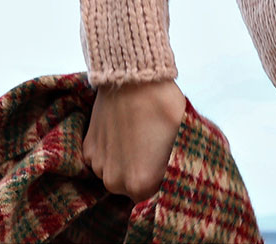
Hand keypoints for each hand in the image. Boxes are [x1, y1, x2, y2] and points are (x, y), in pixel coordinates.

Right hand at [82, 77, 185, 202]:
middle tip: (155, 151)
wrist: (132, 75)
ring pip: (117, 175)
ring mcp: (99, 166)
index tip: (168, 170)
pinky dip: (112, 153)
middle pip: (134, 189)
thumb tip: (187, 183)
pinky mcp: (87, 150)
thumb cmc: (163, 105)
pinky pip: (103, 161)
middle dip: (145, 175)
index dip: (163, 185)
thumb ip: (182, 168)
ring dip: (127, 164)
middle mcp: (116, 182)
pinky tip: (122, 132)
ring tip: (138, 139)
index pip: (155, 199)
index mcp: (141, 184)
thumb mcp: (183, 138)